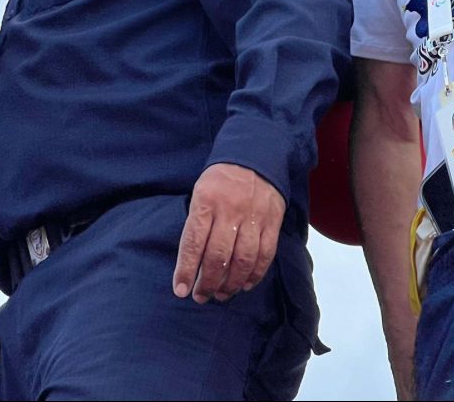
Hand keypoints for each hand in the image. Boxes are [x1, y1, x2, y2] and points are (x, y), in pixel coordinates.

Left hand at [172, 162, 285, 303]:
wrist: (255, 156)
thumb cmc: (221, 180)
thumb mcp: (200, 192)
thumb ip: (197, 223)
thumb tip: (190, 260)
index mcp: (207, 201)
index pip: (194, 242)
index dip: (187, 269)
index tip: (180, 290)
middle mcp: (230, 211)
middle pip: (218, 256)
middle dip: (208, 282)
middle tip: (201, 296)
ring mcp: (254, 218)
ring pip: (242, 260)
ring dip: (230, 284)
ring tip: (221, 294)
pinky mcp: (272, 223)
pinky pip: (265, 255)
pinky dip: (254, 275)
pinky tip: (244, 285)